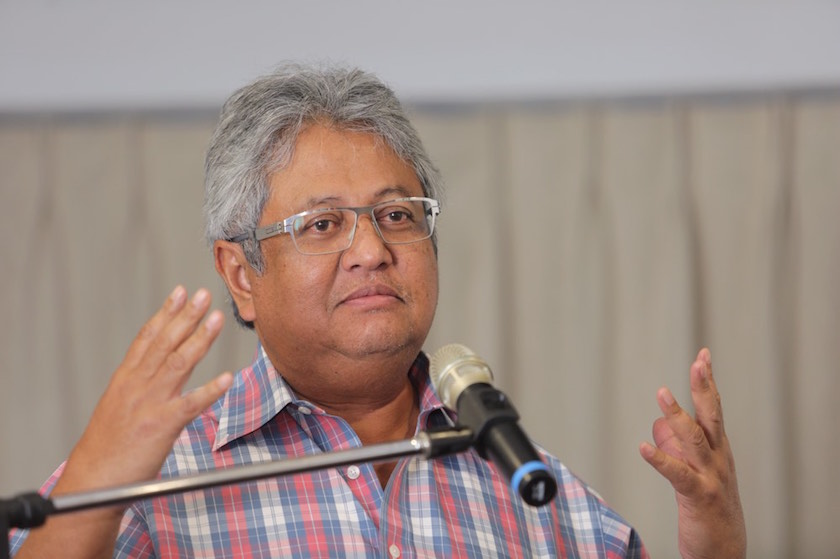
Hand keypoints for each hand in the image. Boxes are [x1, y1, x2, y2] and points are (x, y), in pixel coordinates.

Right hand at [56, 286, 232, 494]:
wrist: (93, 480)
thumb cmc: (106, 448)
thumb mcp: (116, 407)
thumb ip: (137, 387)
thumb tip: (152, 373)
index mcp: (125, 379)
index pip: (147, 338)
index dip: (165, 313)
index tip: (180, 292)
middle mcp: (137, 386)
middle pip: (165, 343)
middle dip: (187, 316)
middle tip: (204, 294)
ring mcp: (150, 404)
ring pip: (178, 363)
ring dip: (200, 339)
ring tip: (217, 319)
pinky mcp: (162, 426)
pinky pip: (191, 404)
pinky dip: (210, 390)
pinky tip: (228, 378)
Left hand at [639, 348, 745, 558]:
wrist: (725, 550)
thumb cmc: (710, 508)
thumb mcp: (697, 470)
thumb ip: (681, 446)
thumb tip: (660, 424)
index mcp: (719, 449)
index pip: (714, 409)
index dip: (708, 382)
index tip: (704, 355)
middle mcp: (718, 458)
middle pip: (712, 416)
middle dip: (704, 387)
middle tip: (699, 361)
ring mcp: (711, 476)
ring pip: (695, 440)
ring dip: (678, 415)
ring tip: (662, 392)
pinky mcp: (698, 496)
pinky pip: (677, 474)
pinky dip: (659, 459)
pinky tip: (642, 448)